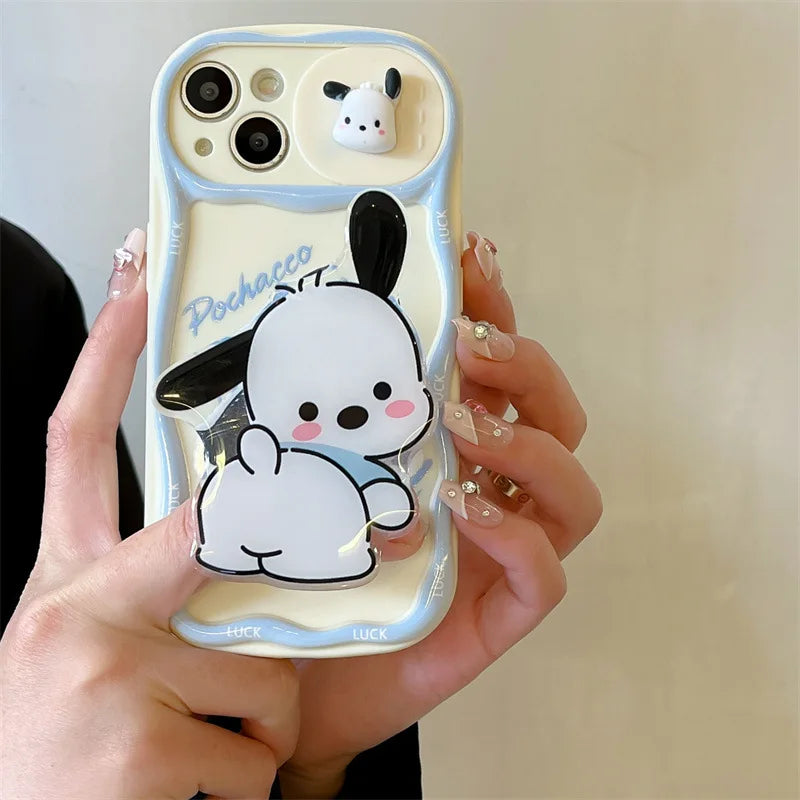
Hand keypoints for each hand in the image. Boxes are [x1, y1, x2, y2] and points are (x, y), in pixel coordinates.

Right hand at [0, 230, 298, 799]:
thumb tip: (248, 537)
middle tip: (357, 538)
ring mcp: (103, 682)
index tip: (134, 273)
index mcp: (64, 582)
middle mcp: (73, 614)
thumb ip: (161, 590)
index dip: (105, 351)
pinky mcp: (138, 753)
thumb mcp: (100, 650)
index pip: (78, 440)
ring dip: (260, 721)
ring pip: (266, 674)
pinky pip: (259, 753)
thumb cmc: (71, 745)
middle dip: (289, 535)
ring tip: (200, 755)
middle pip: (213, 536)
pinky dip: (250, 779)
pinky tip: (192, 797)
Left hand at [279, 232, 601, 797]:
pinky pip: (545, 575)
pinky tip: (464, 512)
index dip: (495, 308)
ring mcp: (503, 551)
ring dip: (527, 445)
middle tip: (468, 347)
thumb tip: (288, 329)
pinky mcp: (499, 613)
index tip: (470, 259)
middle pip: (554, 412)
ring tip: (465, 427)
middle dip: (524, 366)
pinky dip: (516, 536)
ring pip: (570, 488)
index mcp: (451, 445)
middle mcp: (490, 488)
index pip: (495, 365)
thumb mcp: (301, 471)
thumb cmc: (299, 567)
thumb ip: (311, 414)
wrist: (289, 677)